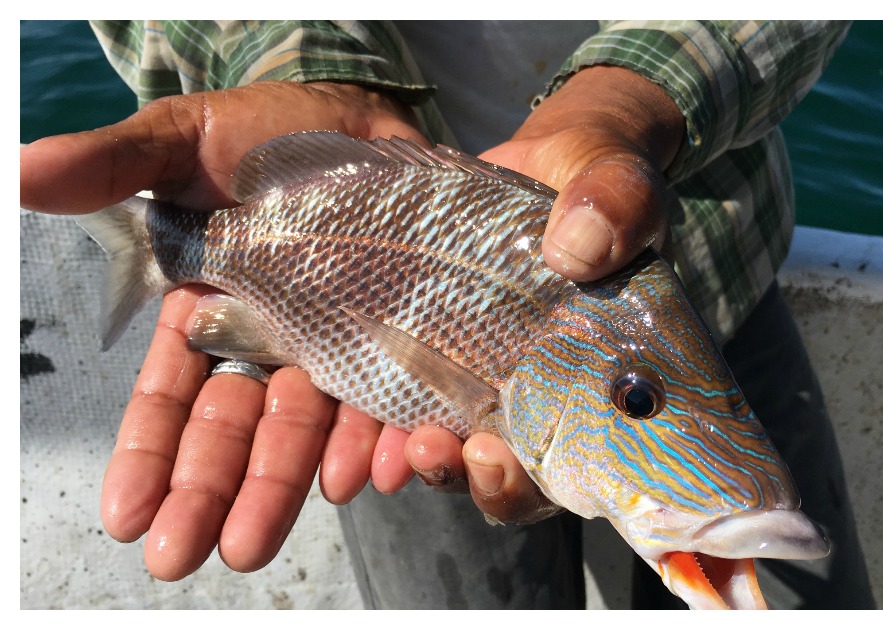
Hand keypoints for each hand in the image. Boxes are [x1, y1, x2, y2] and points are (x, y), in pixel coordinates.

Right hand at [20, 81, 430, 579]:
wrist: (366, 116)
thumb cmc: (268, 129)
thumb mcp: (183, 140)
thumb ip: (116, 165)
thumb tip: (19, 174)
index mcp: (208, 310)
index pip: (171, 395)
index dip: (149, 454)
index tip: (127, 516)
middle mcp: (270, 342)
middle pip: (236, 431)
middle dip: (211, 493)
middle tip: (186, 555)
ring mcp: (336, 346)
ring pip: (308, 430)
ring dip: (286, 485)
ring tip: (261, 535)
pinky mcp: (399, 338)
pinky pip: (388, 400)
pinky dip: (380, 439)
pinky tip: (374, 473)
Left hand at [405, 65, 683, 522]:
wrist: (551, 161)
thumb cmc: (601, 180)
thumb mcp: (621, 184)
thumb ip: (619, 207)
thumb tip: (577, 249)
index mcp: (589, 383)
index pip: (561, 465)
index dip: (524, 480)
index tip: (492, 455)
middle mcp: (530, 393)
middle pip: (491, 469)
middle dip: (454, 474)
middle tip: (427, 449)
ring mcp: (475, 372)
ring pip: (436, 441)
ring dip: (401, 453)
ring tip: (369, 450)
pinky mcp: (424, 340)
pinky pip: (390, 389)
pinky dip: (360, 408)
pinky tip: (329, 397)